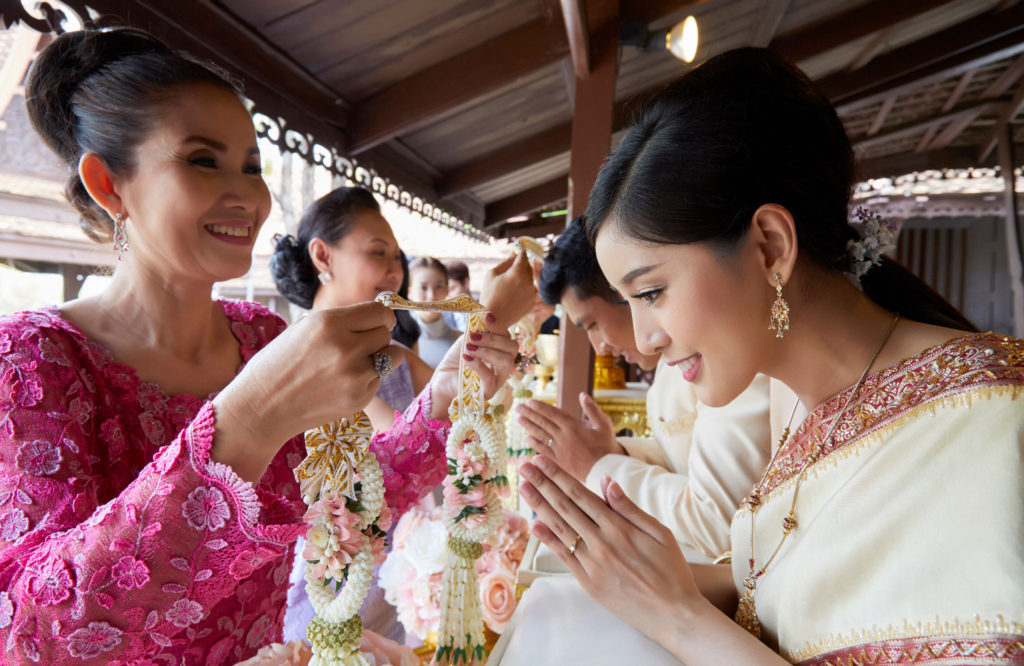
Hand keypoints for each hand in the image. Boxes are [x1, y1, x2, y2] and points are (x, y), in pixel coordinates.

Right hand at [211, 302, 397, 480]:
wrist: (261, 407)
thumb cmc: (278, 363)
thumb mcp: (304, 328)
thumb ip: (341, 321)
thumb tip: (378, 315)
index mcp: (329, 323)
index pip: (380, 312)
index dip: (381, 316)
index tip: (379, 321)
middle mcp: (346, 347)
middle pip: (385, 334)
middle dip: (375, 337)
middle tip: (357, 345)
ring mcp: (355, 376)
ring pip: (391, 357)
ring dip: (379, 357)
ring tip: (353, 363)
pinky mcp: (359, 398)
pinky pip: (378, 380)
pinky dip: (367, 379)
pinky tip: (340, 383)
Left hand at [429, 317, 516, 420]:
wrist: (443, 379)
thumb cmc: (457, 360)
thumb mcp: (468, 341)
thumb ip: (478, 331)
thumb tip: (484, 316)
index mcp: (501, 351)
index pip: (508, 337)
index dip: (498, 326)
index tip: (486, 316)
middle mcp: (504, 365)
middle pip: (512, 348)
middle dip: (493, 339)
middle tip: (473, 337)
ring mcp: (498, 379)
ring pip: (505, 362)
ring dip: (486, 351)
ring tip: (469, 348)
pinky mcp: (489, 392)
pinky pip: (490, 377)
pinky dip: (478, 365)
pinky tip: (466, 358)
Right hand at [480, 251, 535, 329]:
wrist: (493, 319)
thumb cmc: (489, 295)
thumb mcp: (491, 274)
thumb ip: (505, 262)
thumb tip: (514, 255)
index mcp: (517, 272)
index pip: (523, 256)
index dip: (520, 253)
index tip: (519, 251)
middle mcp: (528, 281)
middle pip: (529, 266)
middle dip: (522, 265)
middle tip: (513, 269)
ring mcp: (532, 292)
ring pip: (531, 278)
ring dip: (525, 277)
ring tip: (512, 284)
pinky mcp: (533, 301)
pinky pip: (532, 289)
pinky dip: (526, 288)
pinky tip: (515, 293)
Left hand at [517, 393, 624, 480]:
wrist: (606, 470)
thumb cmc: (607, 446)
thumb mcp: (604, 424)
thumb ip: (592, 409)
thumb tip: (582, 395)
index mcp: (573, 426)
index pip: (552, 413)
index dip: (540, 407)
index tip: (529, 402)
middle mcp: (563, 437)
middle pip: (543, 423)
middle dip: (529, 414)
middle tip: (518, 407)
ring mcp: (560, 450)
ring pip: (541, 435)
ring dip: (528, 426)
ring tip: (518, 419)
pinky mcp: (559, 461)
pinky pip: (544, 450)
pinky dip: (535, 444)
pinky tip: (528, 438)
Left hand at [519, 455, 701, 648]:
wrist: (674, 614)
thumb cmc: (671, 571)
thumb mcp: (659, 532)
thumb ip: (629, 508)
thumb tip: (607, 482)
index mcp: (619, 528)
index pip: (581, 495)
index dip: (558, 476)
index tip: (542, 461)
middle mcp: (601, 543)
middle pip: (565, 507)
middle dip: (543, 484)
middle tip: (524, 467)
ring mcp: (592, 564)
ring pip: (560, 529)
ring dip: (539, 506)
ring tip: (524, 488)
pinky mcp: (588, 583)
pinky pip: (563, 557)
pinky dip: (548, 539)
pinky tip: (535, 524)